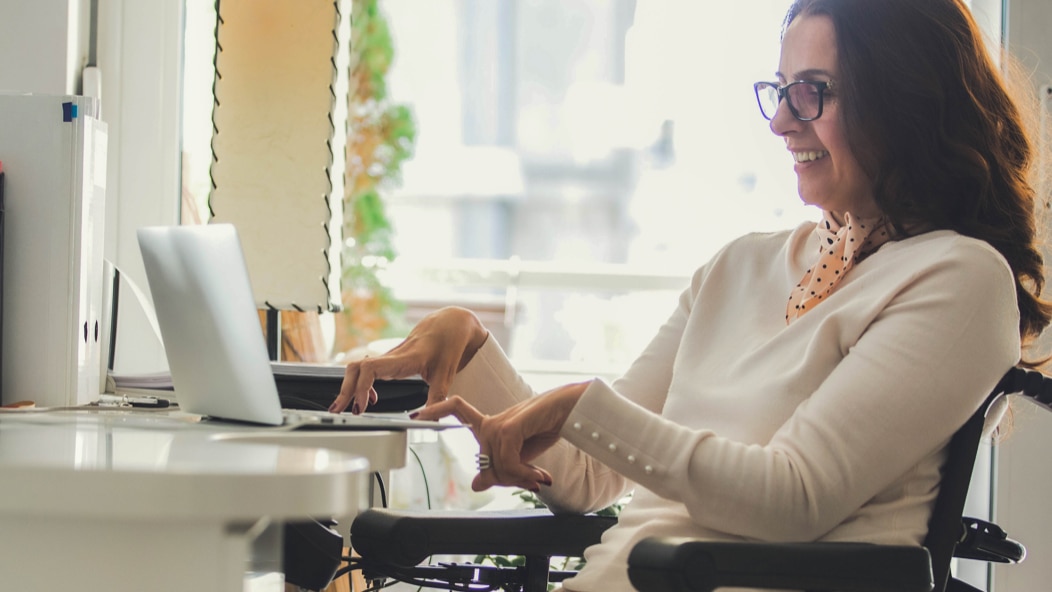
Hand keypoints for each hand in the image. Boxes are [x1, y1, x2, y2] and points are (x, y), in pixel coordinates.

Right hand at [329, 307, 488, 413]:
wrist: (451, 324)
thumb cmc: (448, 344)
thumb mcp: (446, 376)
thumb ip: (437, 401)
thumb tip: (429, 423)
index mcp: (404, 359)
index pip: (370, 368)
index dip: (360, 388)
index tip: (361, 407)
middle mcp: (392, 356)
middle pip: (355, 368)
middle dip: (344, 390)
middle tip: (339, 411)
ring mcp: (389, 357)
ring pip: (358, 367)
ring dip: (349, 387)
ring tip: (347, 408)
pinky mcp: (389, 359)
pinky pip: (366, 369)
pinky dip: (360, 384)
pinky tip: (369, 398)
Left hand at [414, 381, 589, 491]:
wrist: (574, 409)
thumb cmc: (549, 426)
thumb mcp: (522, 455)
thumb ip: (500, 468)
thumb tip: (475, 484)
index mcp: (492, 424)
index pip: (457, 408)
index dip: (436, 409)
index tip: (416, 414)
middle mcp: (492, 421)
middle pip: (485, 462)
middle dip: (507, 479)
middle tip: (532, 481)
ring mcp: (500, 422)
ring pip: (497, 466)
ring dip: (520, 478)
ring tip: (540, 477)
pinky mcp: (510, 427)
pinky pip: (507, 462)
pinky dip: (523, 474)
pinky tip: (539, 475)